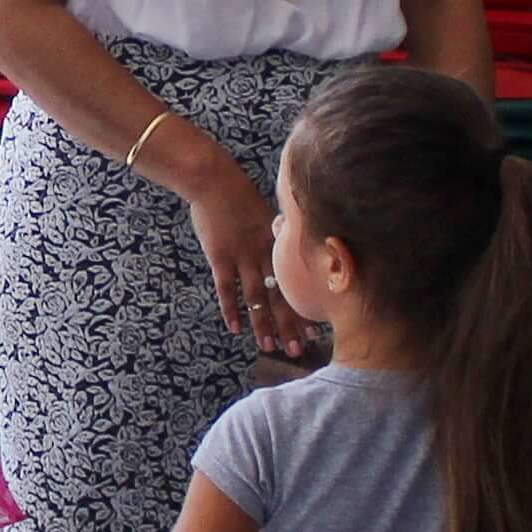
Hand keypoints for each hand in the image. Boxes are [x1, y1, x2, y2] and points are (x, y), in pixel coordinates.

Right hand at [175, 157, 300, 359]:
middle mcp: (266, 254)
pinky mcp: (220, 257)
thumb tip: (289, 252)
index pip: (298, 283)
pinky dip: (232, 310)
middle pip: (282, 295)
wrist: (215, 181)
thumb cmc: (240, 195)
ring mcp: (243, 257)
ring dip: (264, 324)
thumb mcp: (269, 214)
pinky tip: (236, 328)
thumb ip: (279, 237)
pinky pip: (228, 289)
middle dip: (290, 325)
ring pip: (258, 298)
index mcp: (280, 245)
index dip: (306, 307)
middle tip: (298, 350)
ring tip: (269, 346)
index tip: (316, 330)